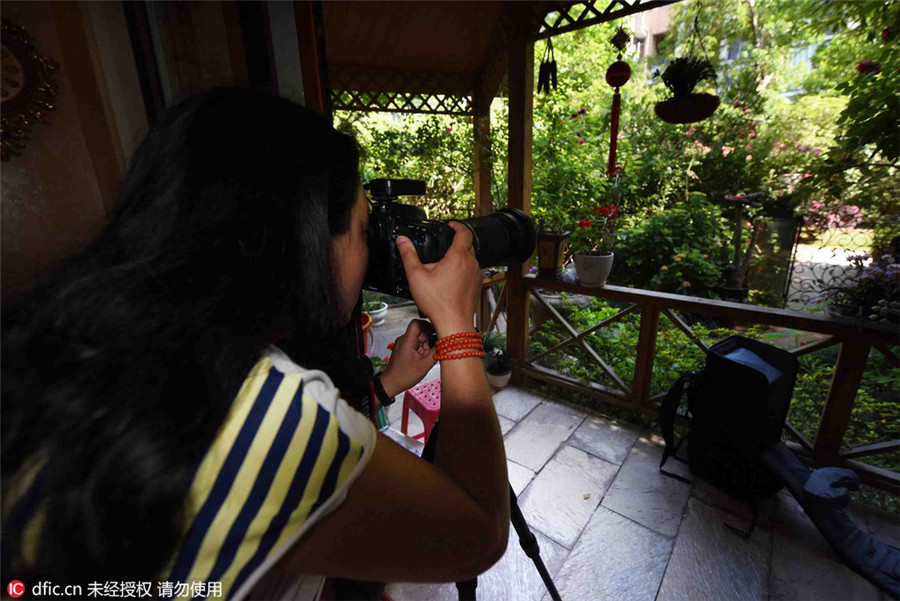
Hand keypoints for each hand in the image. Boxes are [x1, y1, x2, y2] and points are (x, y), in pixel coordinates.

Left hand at [380, 319, 437, 396]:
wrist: (391, 384)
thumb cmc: (404, 376)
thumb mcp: (423, 366)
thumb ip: (435, 354)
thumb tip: (445, 344)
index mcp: (407, 341)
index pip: (417, 323)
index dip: (428, 325)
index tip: (436, 333)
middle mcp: (404, 340)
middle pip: (420, 331)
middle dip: (429, 339)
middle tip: (432, 350)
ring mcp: (404, 344)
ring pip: (420, 338)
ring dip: (426, 346)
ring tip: (426, 357)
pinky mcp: (405, 349)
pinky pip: (416, 344)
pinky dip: (422, 349)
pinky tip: (423, 359)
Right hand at [396, 222, 481, 336]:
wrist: (454, 323)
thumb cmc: (437, 302)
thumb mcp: (416, 276)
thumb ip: (408, 255)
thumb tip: (402, 241)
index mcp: (458, 257)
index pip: (464, 231)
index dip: (457, 225)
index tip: (450, 225)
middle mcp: (471, 264)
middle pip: (466, 246)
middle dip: (454, 245)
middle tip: (441, 251)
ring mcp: (476, 275)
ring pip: (468, 260)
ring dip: (458, 260)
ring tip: (442, 270)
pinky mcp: (477, 286)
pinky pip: (471, 273)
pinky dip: (462, 272)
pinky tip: (449, 282)